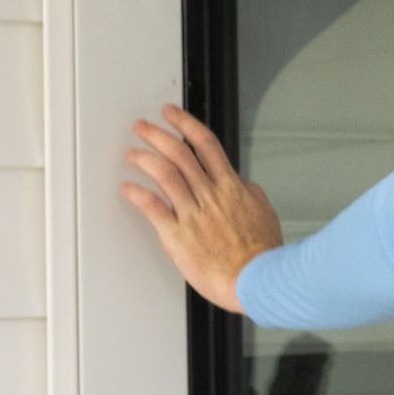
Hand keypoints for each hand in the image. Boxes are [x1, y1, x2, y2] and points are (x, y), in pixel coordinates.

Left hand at [119, 103, 283, 313]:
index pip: (206, 145)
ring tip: (132, 153)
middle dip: (157, 134)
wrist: (257, 279)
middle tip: (142, 127)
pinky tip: (127, 188)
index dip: (186, 124)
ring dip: (144, 158)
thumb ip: (252, 195)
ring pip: (165, 174)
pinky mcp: (178, 236)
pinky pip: (154, 208)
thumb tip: (245, 186)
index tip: (172, 115)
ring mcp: (193, 214)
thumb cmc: (261, 255)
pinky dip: (138, 195)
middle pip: (180, 153)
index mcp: (230, 188)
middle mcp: (210, 195)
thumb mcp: (266, 214)